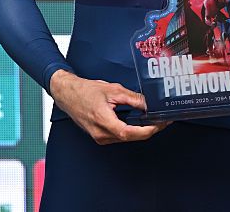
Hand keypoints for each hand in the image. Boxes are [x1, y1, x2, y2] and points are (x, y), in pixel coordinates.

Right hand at [48, 70, 169, 144]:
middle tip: (161, 121)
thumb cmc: (85, 91)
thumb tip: (148, 104)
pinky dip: (130, 131)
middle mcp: (101, 134)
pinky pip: (119, 136)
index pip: (131, 133)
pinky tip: (137, 123)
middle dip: (148, 130)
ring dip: (140, 131)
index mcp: (104, 122)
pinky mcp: (100, 136)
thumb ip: (133, 98)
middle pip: (131, 137)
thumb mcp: (113, 90)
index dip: (148, 130)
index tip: (159, 124)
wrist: (68, 94)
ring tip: (152, 120)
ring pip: (126, 138)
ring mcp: (100, 137)